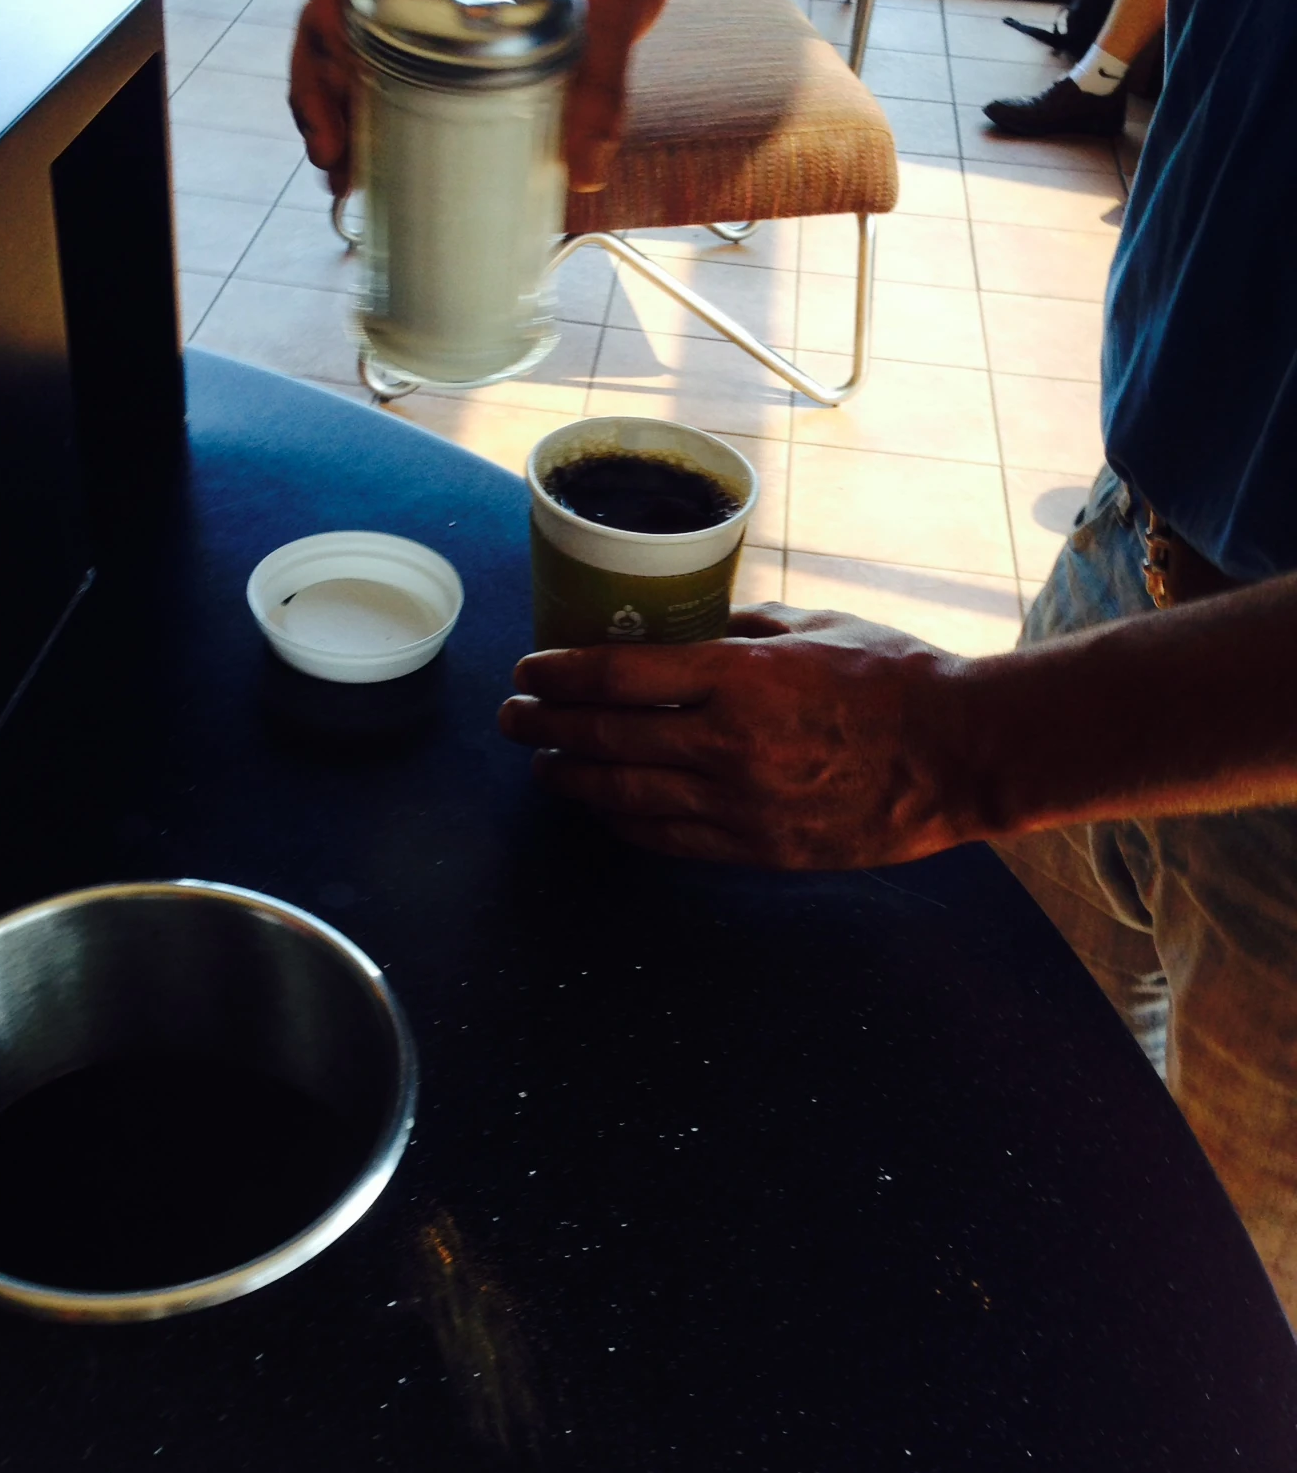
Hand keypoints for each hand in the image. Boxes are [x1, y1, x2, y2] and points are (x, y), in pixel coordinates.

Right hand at [288, 0, 671, 198]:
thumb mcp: (614, 12)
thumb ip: (603, 89)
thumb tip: (585, 173)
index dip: (326, 28)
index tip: (341, 90)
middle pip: (330, 16)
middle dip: (318, 92)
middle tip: (335, 161)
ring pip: (345, 42)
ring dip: (331, 107)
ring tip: (341, 174)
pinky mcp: (437, 18)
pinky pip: (378, 54)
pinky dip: (364, 104)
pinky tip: (369, 157)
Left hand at [497, 605, 980, 868]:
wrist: (960, 754)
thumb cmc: (897, 676)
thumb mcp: (816, 624)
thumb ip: (745, 628)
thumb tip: (697, 632)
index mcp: (740, 676)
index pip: (618, 675)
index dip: (560, 674)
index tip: (529, 671)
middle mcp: (727, 743)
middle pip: (606, 738)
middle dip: (546, 727)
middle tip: (513, 718)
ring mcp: (740, 803)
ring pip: (626, 796)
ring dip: (572, 779)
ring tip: (541, 766)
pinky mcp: (758, 848)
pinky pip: (669, 838)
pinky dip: (624, 823)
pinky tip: (601, 811)